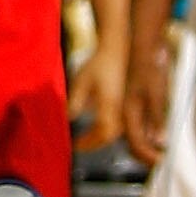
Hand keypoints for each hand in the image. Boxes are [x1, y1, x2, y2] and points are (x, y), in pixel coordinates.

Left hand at [68, 34, 123, 148]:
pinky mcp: (127, 106)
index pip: (100, 133)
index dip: (87, 143)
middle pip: (108, 137)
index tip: (74, 145)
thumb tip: (68, 120)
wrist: (116, 51)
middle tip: (79, 144)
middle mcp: (121, 110)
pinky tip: (97, 128)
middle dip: (92, 143)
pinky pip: (118, 125)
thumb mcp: (82, 82)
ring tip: (86, 139)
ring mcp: (126, 109)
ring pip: (115, 133)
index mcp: (110, 105)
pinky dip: (106, 131)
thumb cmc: (98, 64)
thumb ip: (74, 102)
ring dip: (100, 138)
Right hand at [121, 40, 173, 169]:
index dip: (149, 157)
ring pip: (135, 134)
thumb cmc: (146, 66)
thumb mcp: (156, 93)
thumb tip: (160, 139)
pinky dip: (146, 133)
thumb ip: (157, 117)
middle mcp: (125, 113)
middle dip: (146, 155)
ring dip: (146, 145)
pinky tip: (155, 133)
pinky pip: (136, 124)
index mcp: (127, 113)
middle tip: (161, 162)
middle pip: (133, 143)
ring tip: (159, 152)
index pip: (137, 144)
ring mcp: (127, 108)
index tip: (162, 163)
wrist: (137, 44)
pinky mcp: (130, 102)